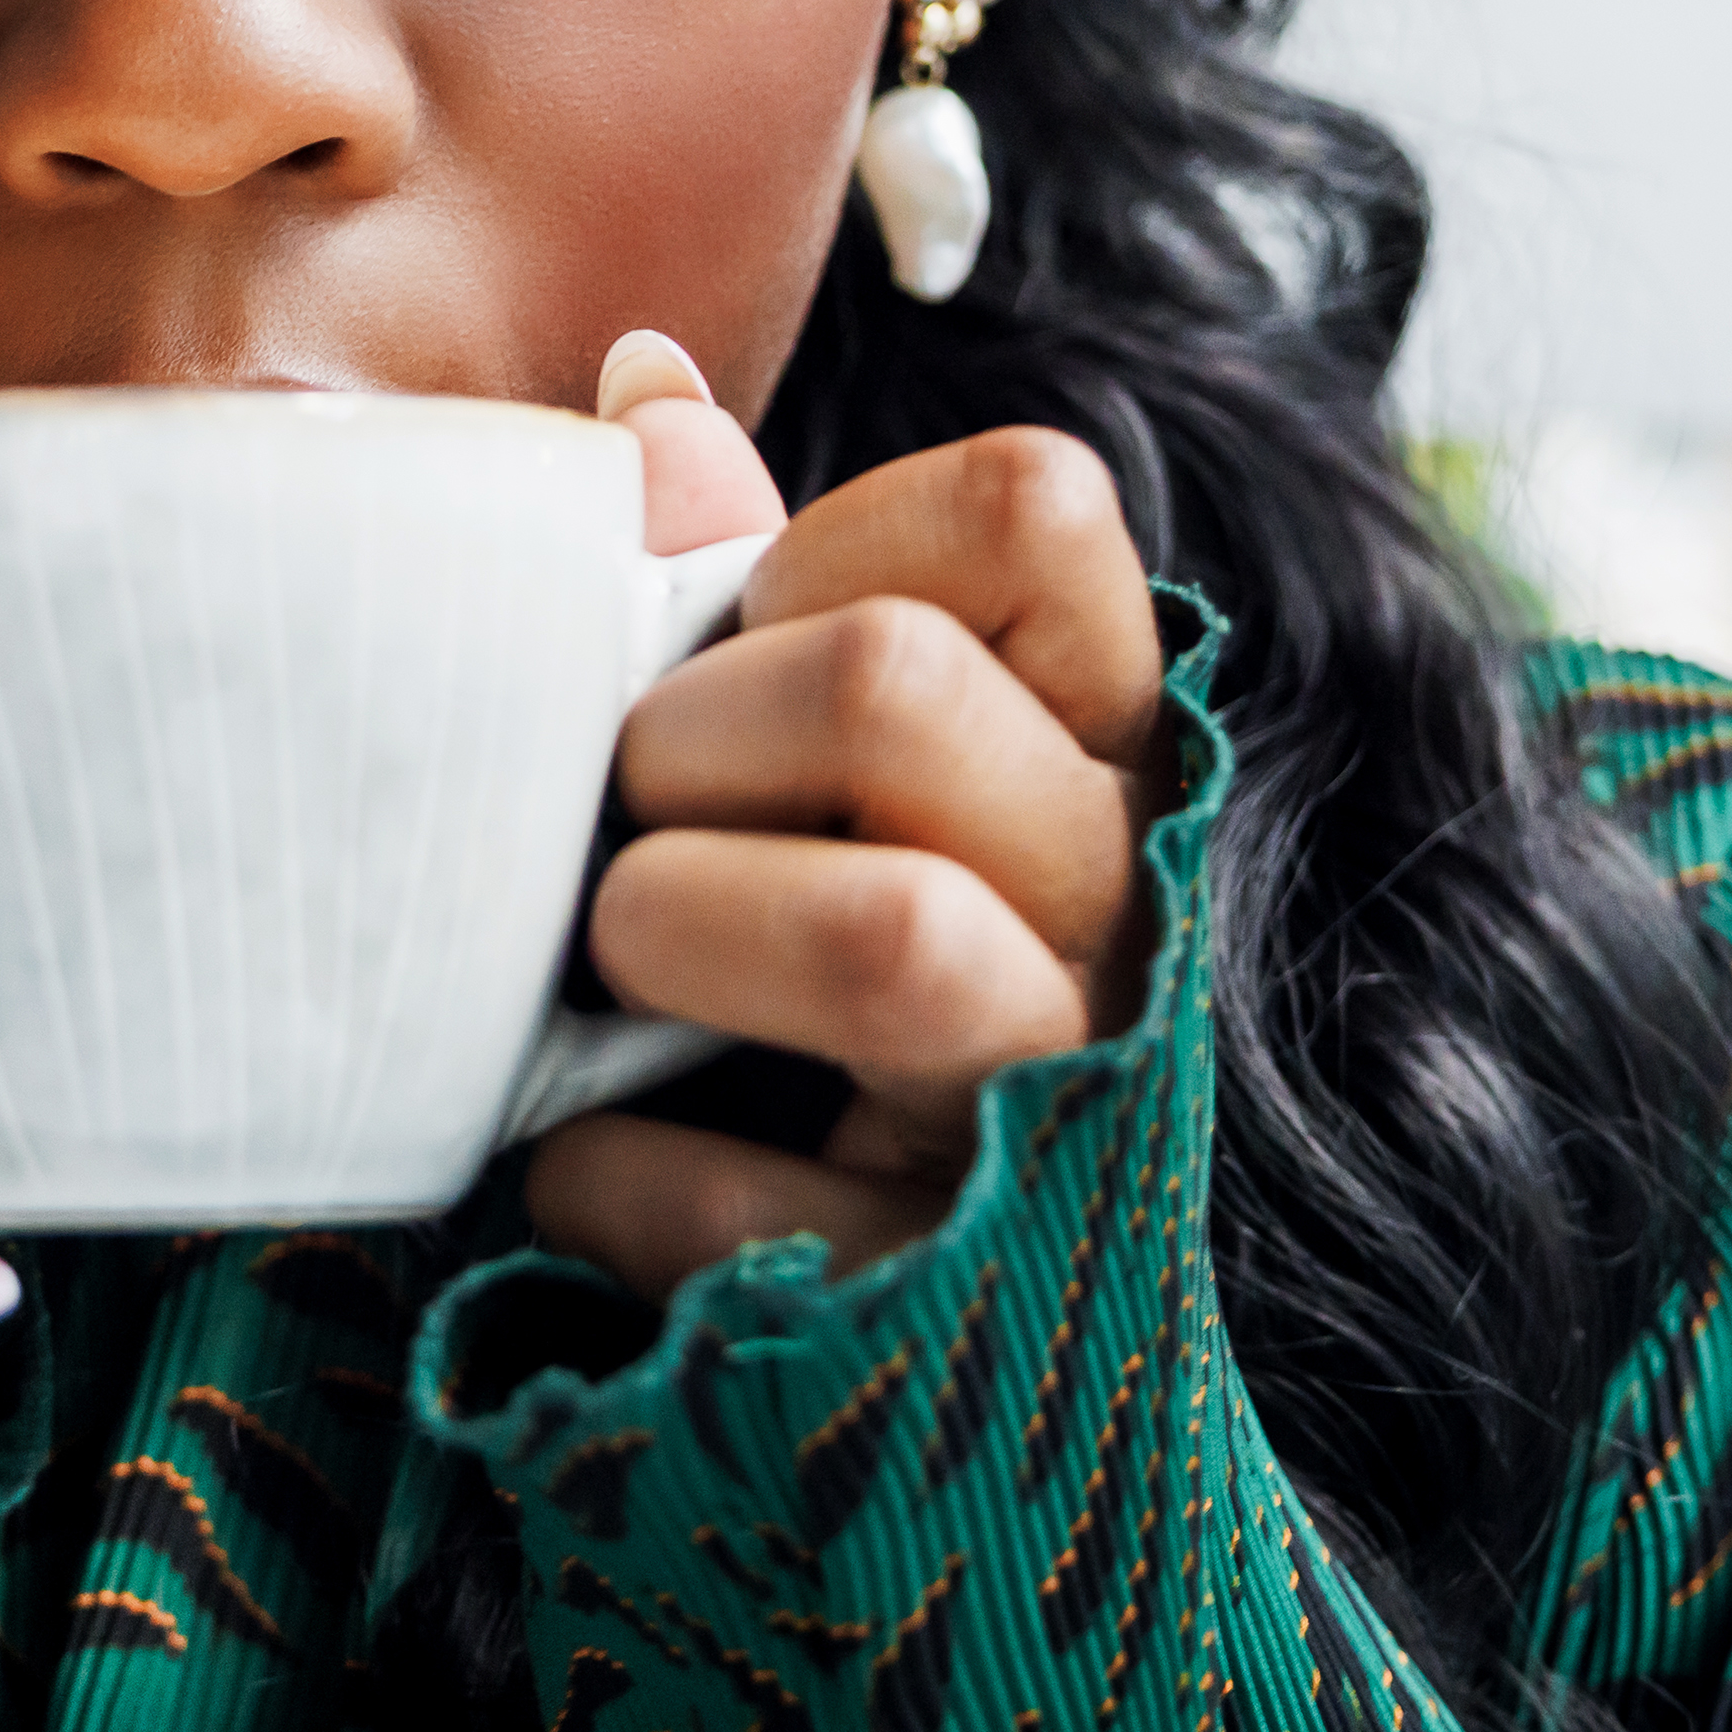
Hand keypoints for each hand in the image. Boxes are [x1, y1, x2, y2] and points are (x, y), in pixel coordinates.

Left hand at [526, 333, 1167, 1297]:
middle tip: (632, 818)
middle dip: (686, 739)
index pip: (1033, 505)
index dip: (829, 545)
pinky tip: (604, 1162)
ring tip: (619, 963)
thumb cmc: (818, 963)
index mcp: (1099, 732)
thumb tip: (638, 386)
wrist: (912, 1346)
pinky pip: (752, 1201)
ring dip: (671, 926)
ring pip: (884, 933)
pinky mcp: (970, 1294)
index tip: (743, 642)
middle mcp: (1127, 894)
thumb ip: (735, 580)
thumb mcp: (799, 757)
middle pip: (893, 685)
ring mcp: (1076, 1098)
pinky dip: (612, 1175)